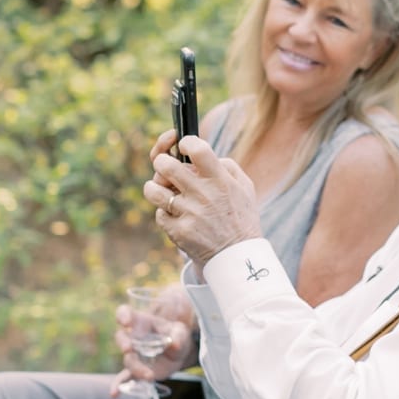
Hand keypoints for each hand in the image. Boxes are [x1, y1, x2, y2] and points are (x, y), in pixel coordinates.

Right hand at [108, 283, 194, 397]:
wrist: (180, 352)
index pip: (125, 313)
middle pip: (121, 337)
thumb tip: (175, 345)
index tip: (125, 321)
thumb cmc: (177, 335)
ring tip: (149, 376)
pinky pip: (125, 377)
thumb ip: (178, 336)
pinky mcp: (137, 370)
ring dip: (136, 368)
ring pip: (128, 360)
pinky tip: (114, 394)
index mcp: (141, 321)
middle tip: (128, 348)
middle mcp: (133, 337)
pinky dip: (119, 385)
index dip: (123, 315)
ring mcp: (134, 354)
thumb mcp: (180, 332)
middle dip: (123, 342)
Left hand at [144, 130, 263, 266]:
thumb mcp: (245, 187)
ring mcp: (188, 214)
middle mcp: (203, 195)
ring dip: (154, 187)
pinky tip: (175, 215)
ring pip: (153, 190)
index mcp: (220, 180)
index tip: (184, 146)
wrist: (238, 256)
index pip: (197, 149)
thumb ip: (226, 165)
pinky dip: (165, 212)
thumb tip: (201, 156)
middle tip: (165, 166)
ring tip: (161, 189)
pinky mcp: (178, 232)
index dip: (186, 142)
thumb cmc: (240, 217)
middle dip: (161, 162)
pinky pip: (159, 213)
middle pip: (165, 165)